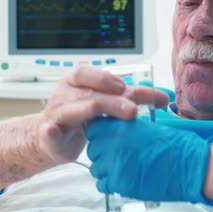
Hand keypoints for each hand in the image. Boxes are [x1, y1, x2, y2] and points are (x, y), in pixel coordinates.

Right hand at [37, 65, 169, 164]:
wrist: (53, 137)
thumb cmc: (82, 115)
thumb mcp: (104, 101)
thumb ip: (128, 96)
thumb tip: (164, 99)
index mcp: (76, 81)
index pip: (87, 73)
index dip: (104, 78)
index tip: (124, 86)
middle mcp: (64, 94)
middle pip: (88, 94)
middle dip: (112, 101)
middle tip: (133, 110)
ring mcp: (55, 114)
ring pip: (72, 110)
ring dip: (90, 112)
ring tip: (106, 114)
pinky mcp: (48, 135)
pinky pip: (48, 132)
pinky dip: (50, 131)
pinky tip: (53, 130)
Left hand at [86, 117, 212, 204]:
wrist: (189, 164)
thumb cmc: (175, 144)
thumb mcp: (148, 127)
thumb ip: (127, 128)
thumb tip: (115, 131)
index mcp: (120, 126)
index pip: (94, 128)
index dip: (101, 133)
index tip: (108, 138)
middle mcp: (113, 144)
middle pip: (93, 148)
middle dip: (103, 152)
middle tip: (119, 155)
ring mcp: (114, 165)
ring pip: (97, 168)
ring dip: (106, 168)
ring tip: (124, 168)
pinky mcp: (119, 184)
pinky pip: (103, 184)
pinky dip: (110, 183)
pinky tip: (124, 178)